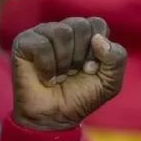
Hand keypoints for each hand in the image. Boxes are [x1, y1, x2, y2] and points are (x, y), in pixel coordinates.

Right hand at [11, 17, 126, 130]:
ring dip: (64, 62)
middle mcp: (65, 30)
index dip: (98, 50)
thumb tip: (98, 38)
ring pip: (61, 32)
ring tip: (60, 75)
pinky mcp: (24, 43)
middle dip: (81, 55)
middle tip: (73, 72)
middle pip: (81, 25)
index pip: (97, 24)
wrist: (56, 117)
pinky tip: (46, 77)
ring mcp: (43, 33)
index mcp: (87, 34)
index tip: (91, 69)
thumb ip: (117, 57)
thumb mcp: (110, 81)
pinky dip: (47, 66)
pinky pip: (41, 45)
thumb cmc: (82, 96)